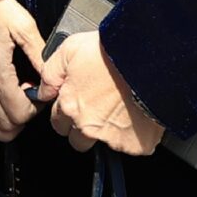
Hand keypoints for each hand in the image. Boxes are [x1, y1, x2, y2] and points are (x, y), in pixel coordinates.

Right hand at [0, 0, 46, 139]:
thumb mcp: (23, 24)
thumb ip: (40, 55)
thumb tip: (52, 77)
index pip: (19, 112)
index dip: (35, 110)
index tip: (39, 95)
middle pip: (3, 125)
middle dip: (21, 120)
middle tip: (28, 102)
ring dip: (1, 124)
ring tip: (12, 111)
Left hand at [39, 32, 164, 155]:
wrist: (153, 62)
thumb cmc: (114, 53)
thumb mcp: (70, 50)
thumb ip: (51, 74)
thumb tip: (42, 91)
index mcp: (70, 105)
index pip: (58, 123)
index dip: (67, 114)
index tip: (77, 105)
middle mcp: (88, 126)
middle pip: (78, 140)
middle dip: (84, 128)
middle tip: (99, 108)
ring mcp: (113, 137)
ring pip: (105, 143)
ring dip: (110, 131)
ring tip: (122, 107)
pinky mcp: (138, 144)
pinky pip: (132, 146)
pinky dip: (135, 135)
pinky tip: (137, 115)